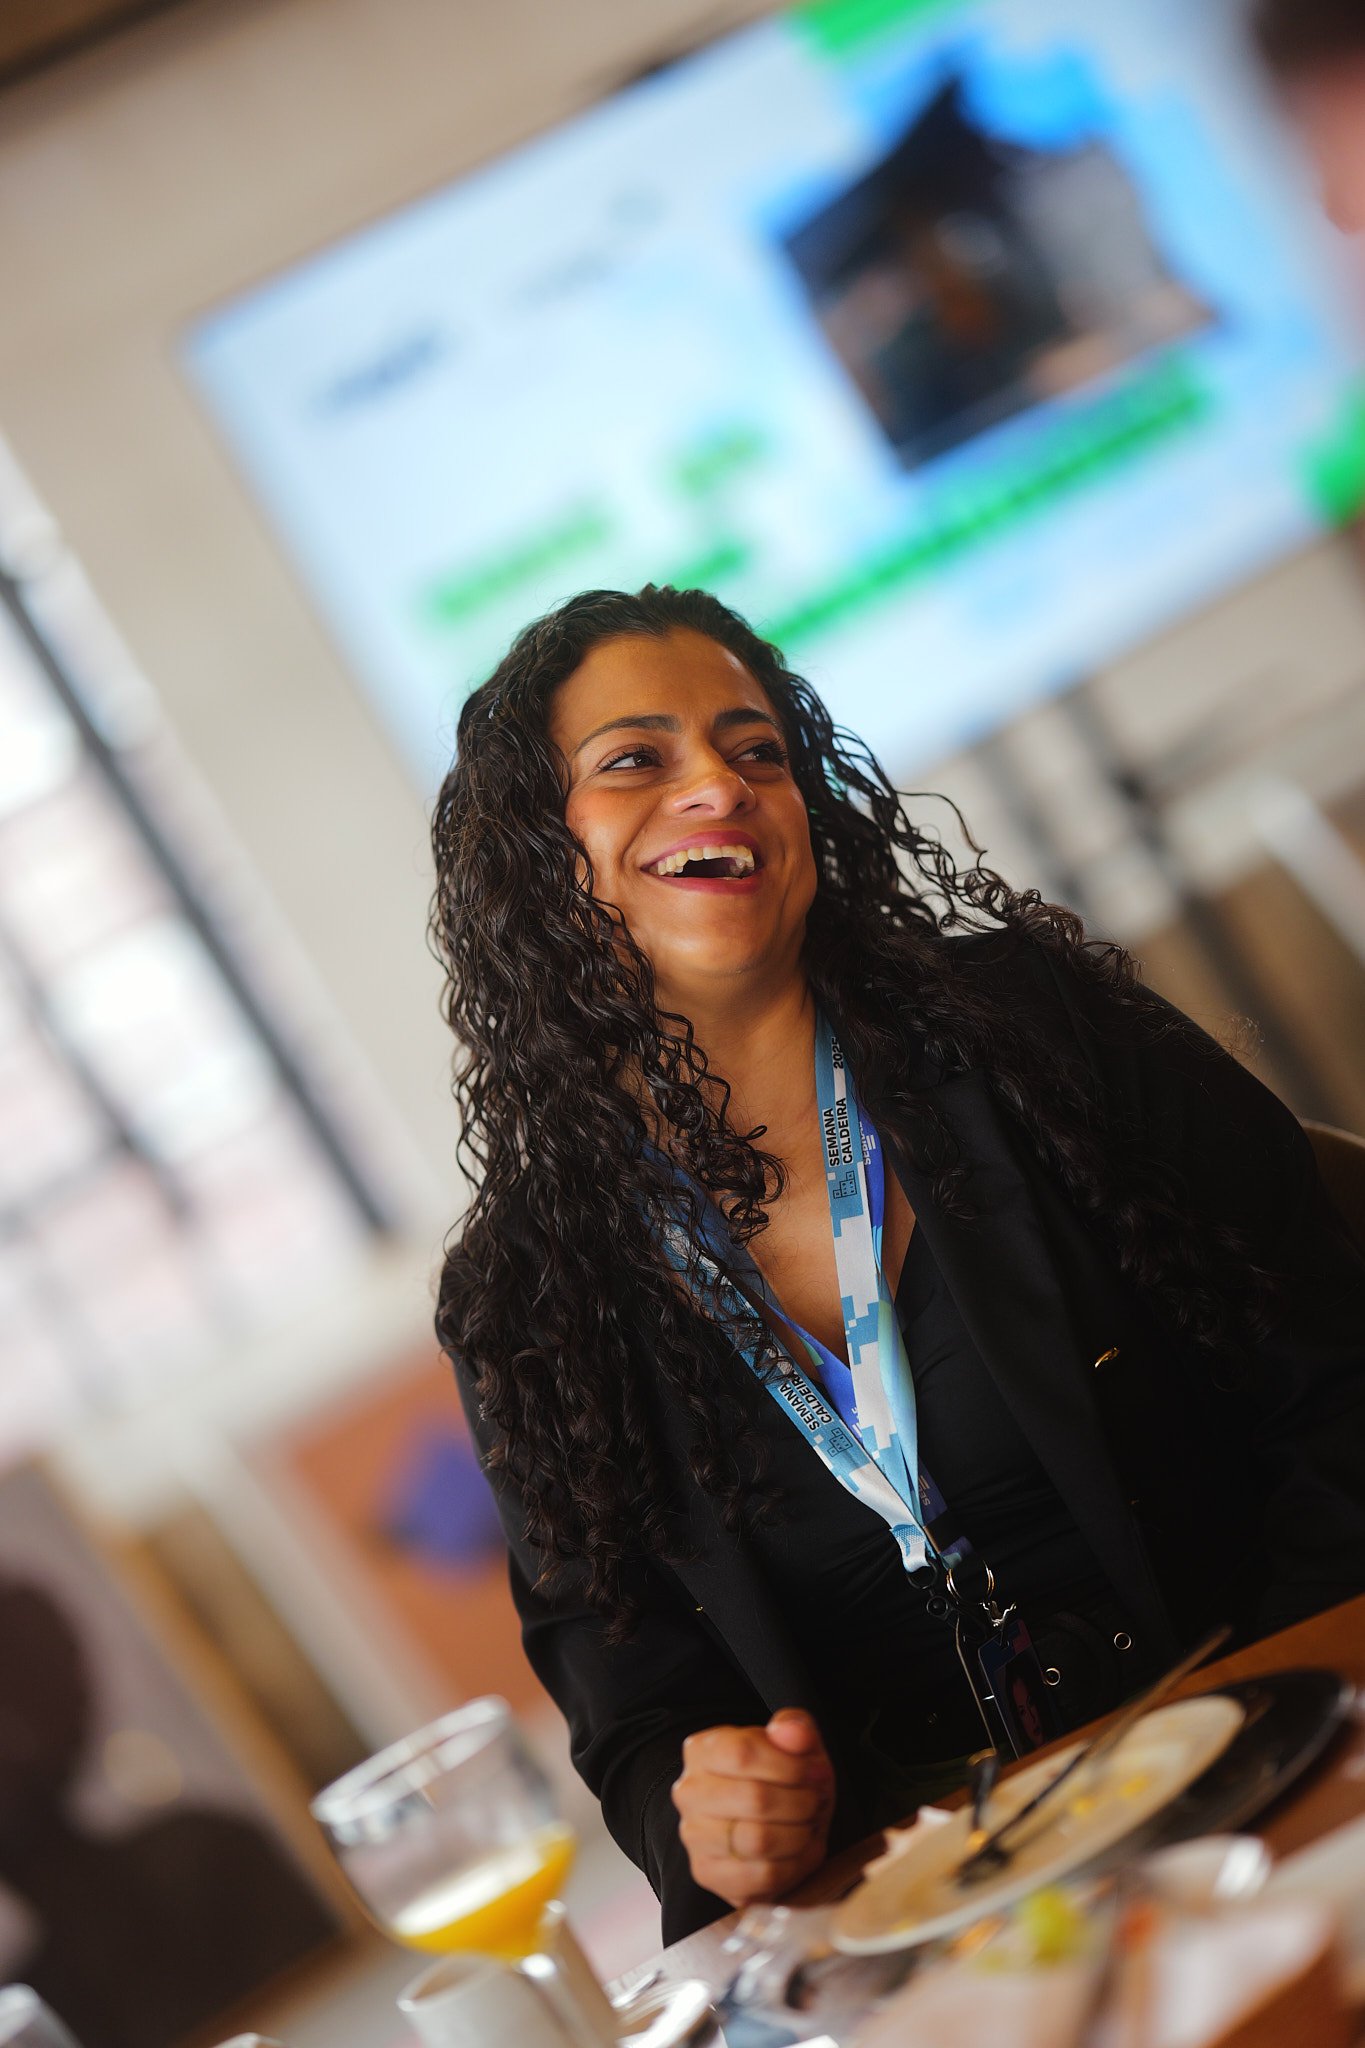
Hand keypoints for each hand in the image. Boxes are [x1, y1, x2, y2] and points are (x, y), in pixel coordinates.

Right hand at [671, 1708, 834, 1908]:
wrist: (771, 1819)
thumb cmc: (781, 1775)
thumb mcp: (793, 1742)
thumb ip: (794, 1727)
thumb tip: (791, 1732)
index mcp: (702, 1750)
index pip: (742, 1754)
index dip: (790, 1766)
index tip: (816, 1771)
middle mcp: (689, 1792)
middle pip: (755, 1799)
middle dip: (801, 1802)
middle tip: (817, 1801)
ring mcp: (695, 1837)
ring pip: (758, 1841)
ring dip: (800, 1834)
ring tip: (810, 1824)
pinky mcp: (709, 1874)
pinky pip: (762, 1877)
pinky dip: (795, 1865)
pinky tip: (804, 1850)